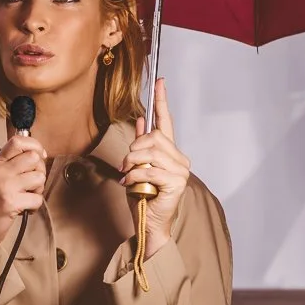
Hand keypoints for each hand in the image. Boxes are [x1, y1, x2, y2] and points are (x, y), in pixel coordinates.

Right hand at [0, 133, 46, 255]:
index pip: (18, 141)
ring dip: (38, 190)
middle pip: (34, 158)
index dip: (35, 145)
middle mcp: (0, 171)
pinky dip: (35, 206)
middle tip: (33, 183)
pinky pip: (37, 199)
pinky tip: (25, 208)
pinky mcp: (11, 202)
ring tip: (27, 196)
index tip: (40, 155)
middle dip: (40, 171)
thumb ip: (14, 163)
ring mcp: (5, 186)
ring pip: (39, 177)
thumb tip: (38, 153)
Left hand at [120, 77, 189, 256]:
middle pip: (153, 138)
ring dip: (132, 164)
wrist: (149, 223)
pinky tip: (132, 184)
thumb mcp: (137, 166)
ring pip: (150, 153)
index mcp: (170, 152)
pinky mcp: (176, 182)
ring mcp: (180, 171)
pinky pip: (149, 170)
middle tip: (124, 166)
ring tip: (127, 175)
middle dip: (134, 150)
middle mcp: (179, 159)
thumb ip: (141, 145)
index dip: (162, 100)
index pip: (166, 121)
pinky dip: (134, 176)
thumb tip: (141, 120)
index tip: (160, 81)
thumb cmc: (144, 197)